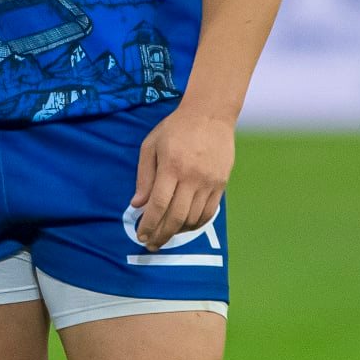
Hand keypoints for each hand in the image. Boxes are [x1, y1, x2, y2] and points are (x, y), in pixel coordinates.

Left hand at [130, 103, 234, 251]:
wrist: (210, 114)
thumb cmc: (175, 128)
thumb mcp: (151, 145)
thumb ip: (144, 176)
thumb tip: (137, 204)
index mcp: (171, 166)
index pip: (159, 204)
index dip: (149, 224)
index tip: (140, 235)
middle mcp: (192, 177)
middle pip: (176, 216)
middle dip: (161, 234)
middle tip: (151, 244)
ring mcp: (209, 182)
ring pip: (193, 218)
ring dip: (177, 231)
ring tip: (165, 236)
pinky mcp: (221, 183)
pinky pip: (209, 212)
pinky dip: (196, 224)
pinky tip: (185, 226)